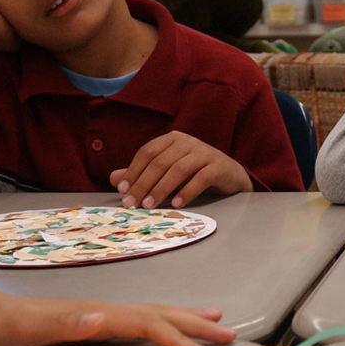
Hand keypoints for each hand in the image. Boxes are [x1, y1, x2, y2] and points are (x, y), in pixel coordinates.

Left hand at [0, 293, 236, 345]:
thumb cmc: (2, 329)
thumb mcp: (27, 329)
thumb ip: (65, 323)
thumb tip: (102, 318)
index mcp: (96, 314)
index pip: (147, 324)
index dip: (176, 338)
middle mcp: (105, 310)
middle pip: (160, 313)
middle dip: (197, 324)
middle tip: (231, 334)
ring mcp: (102, 313)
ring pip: (155, 313)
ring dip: (188, 318)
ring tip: (218, 320)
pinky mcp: (96, 321)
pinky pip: (142, 321)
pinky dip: (166, 322)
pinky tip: (170, 325)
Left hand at [110, 131, 253, 208]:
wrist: (230, 175)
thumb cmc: (195, 173)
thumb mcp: (167, 172)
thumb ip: (142, 174)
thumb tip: (114, 178)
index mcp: (172, 139)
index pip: (147, 152)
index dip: (133, 171)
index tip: (122, 190)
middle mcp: (188, 142)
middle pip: (160, 162)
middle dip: (143, 184)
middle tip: (132, 203)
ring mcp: (205, 152)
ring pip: (178, 169)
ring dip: (162, 189)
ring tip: (150, 206)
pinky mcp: (219, 166)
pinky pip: (201, 178)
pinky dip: (187, 191)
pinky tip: (177, 204)